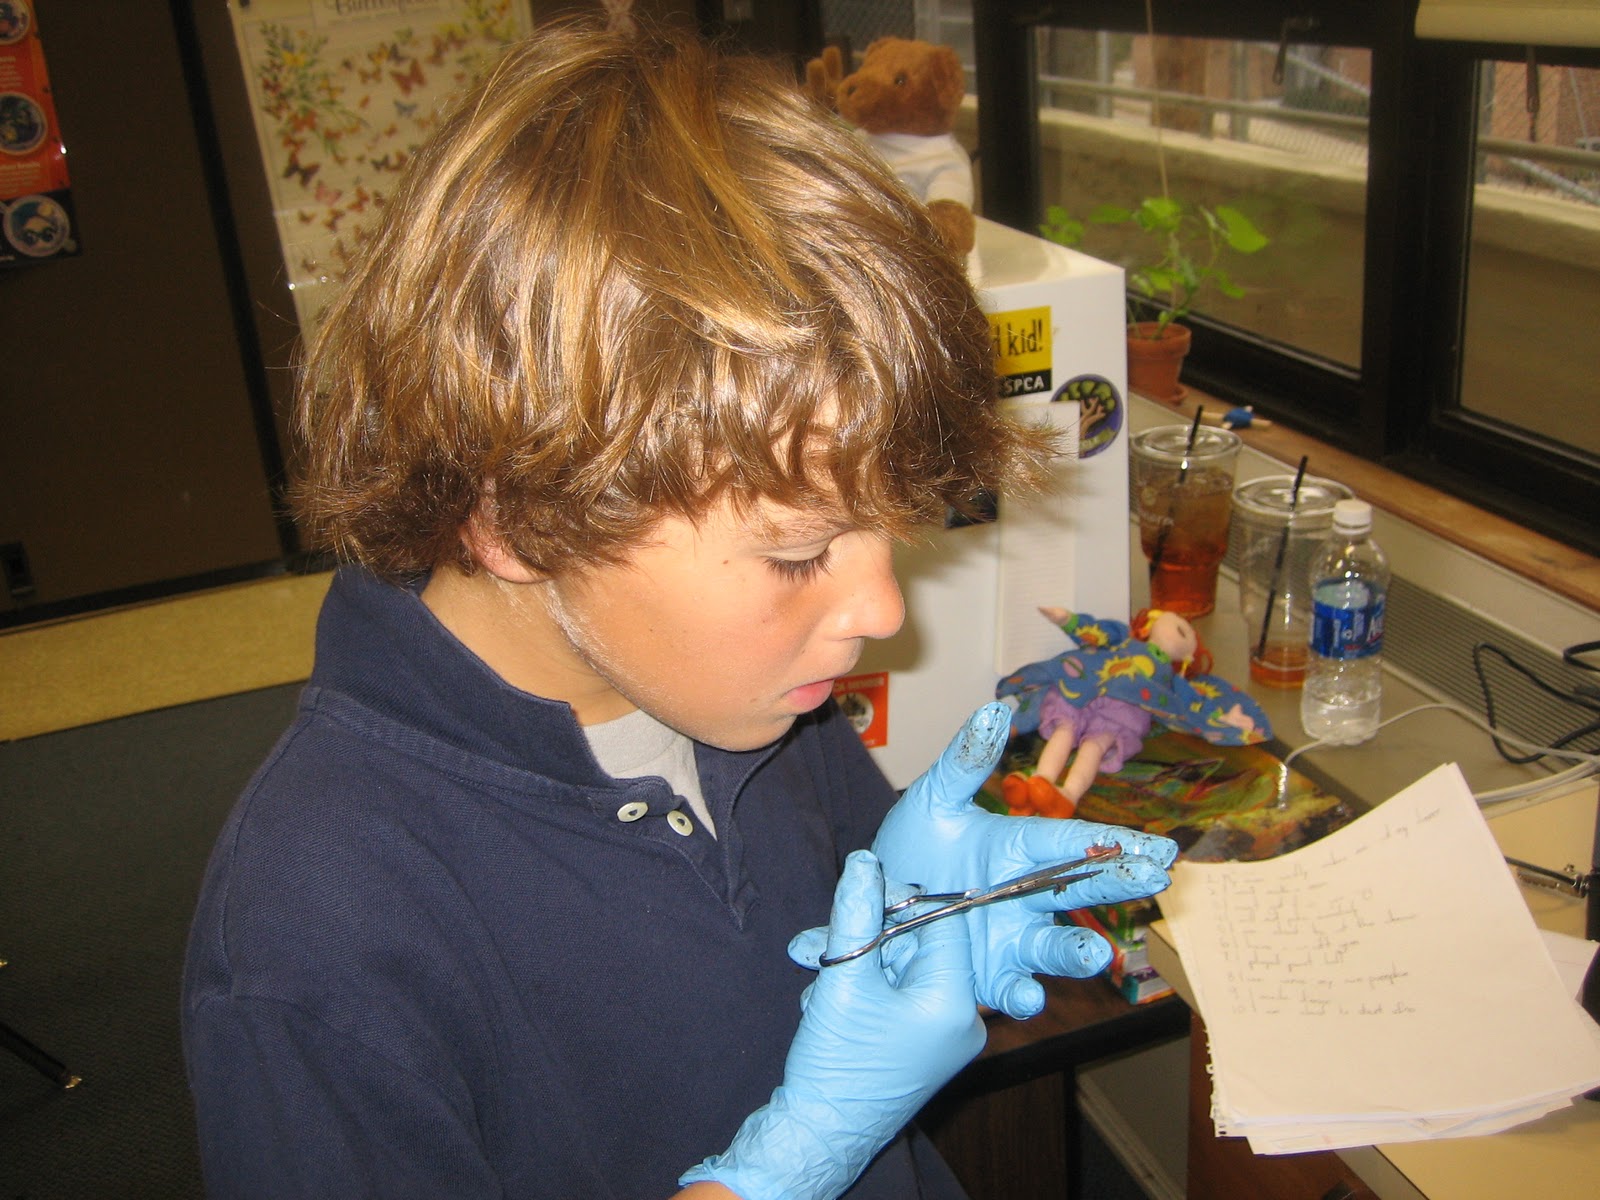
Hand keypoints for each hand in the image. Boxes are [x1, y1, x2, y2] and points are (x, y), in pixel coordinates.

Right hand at [681, 851, 982, 1199]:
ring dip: (861, 962)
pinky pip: (902, 995)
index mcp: (955, 1003)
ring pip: (905, 970)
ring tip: (819, 976)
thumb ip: (855, 914)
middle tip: (825, 939)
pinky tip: (829, 999)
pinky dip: (866, 987)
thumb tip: (864, 861)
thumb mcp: (843, 978)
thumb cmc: (837, 1062)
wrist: (819, 1134)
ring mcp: (945, 1037)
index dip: (904, 899)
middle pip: (923, 945)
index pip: (945, 923)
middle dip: (871, 935)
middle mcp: (964, 1021)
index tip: (863, 891)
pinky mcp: (925, 1046)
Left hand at [870, 702, 1178, 1018]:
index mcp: (1019, 846)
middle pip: (1079, 888)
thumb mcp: (934, 799)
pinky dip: (1022, 996)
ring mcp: (1010, 936)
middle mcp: (1025, 893)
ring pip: (1053, 947)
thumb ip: (966, 760)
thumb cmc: (910, 846)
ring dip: (1077, 953)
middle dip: (1118, 885)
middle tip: (1154, 879)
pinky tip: (1027, 998)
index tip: (1158, 847)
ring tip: (1097, 955)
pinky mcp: (986, 974)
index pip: (1074, 840)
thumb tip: (999, 711)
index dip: (1116, 842)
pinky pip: (1011, 988)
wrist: (869, 901)